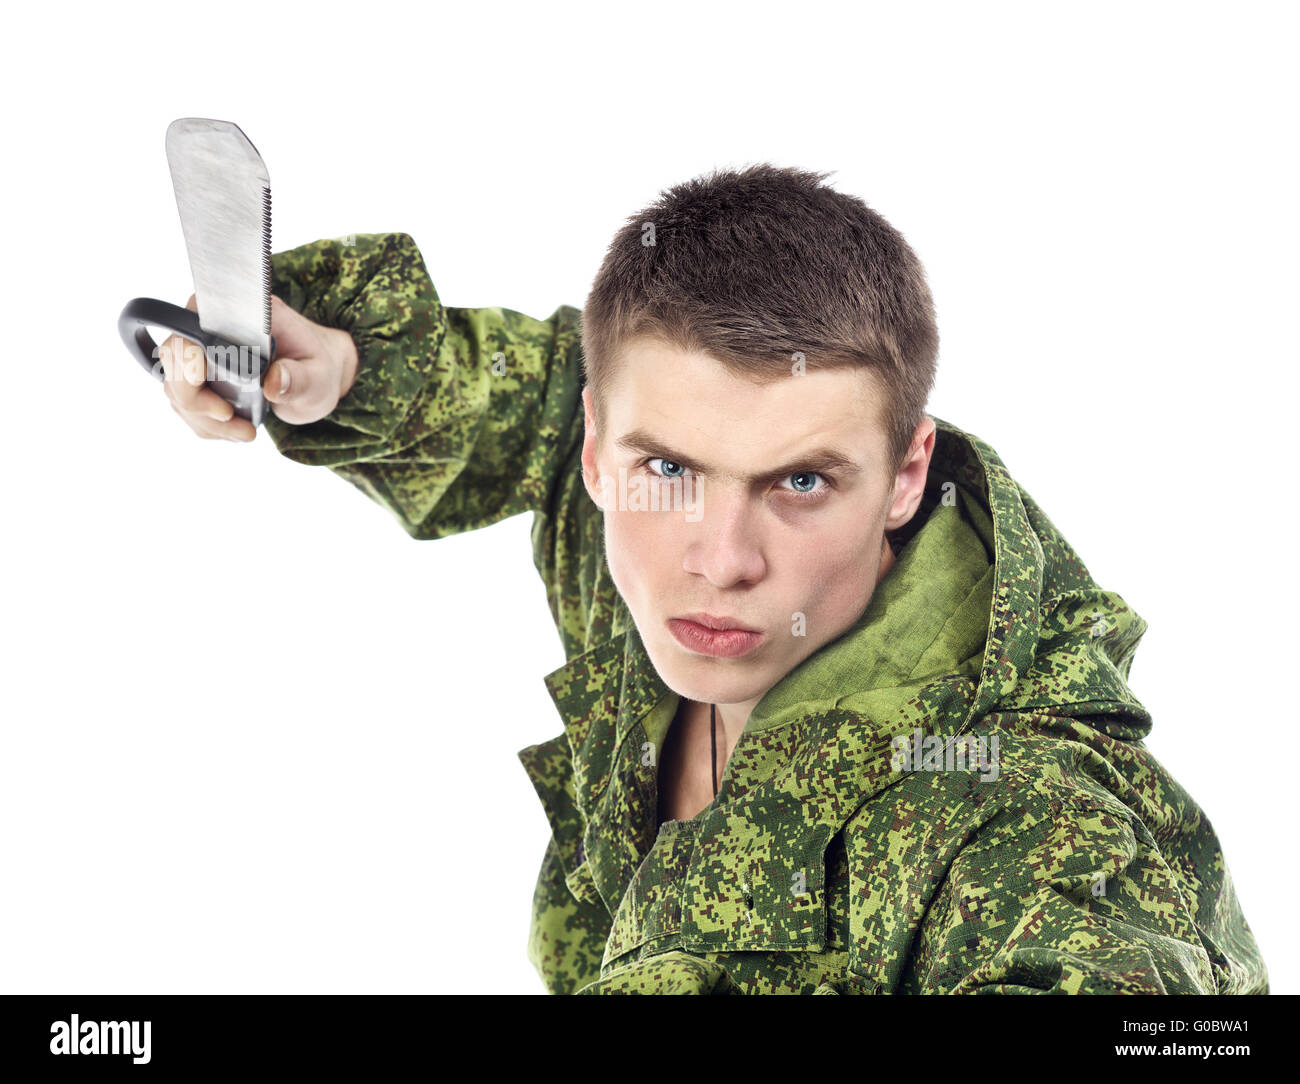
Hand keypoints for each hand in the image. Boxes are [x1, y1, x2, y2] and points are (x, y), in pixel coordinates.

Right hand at [159, 294, 358, 441]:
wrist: (315, 373)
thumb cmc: (316, 365)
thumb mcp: (318, 374)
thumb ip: (299, 378)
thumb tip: (274, 381)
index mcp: (238, 310)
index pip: (191, 324)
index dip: (191, 359)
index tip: (213, 393)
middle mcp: (210, 324)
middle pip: (174, 359)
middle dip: (197, 401)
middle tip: (233, 420)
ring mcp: (199, 351)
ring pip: (176, 388)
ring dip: (205, 419)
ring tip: (244, 431)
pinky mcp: (197, 376)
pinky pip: (184, 404)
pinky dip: (207, 424)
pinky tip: (236, 428)